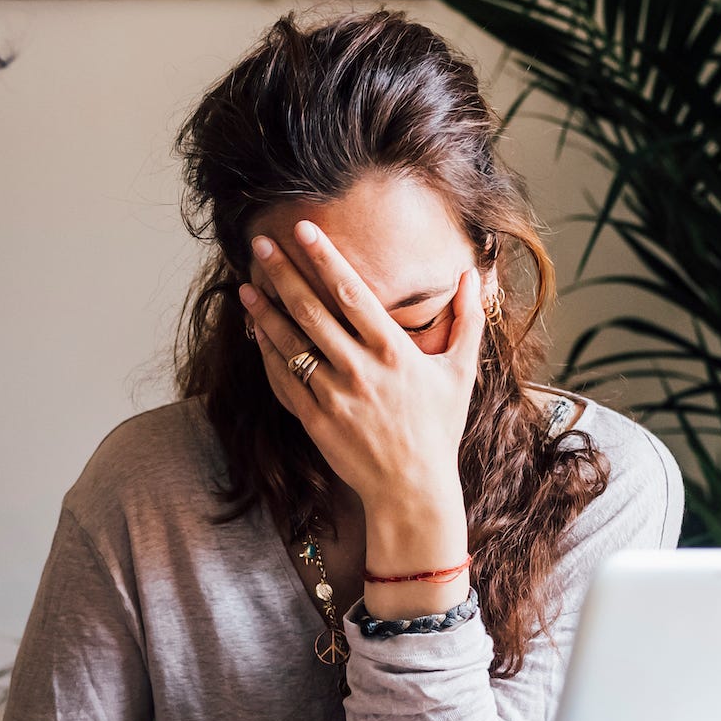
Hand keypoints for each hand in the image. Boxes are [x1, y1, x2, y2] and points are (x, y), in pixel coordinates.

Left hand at [243, 223, 480, 609]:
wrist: (412, 489)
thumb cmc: (438, 428)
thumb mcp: (460, 373)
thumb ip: (468, 320)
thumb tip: (473, 274)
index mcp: (394, 352)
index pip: (353, 294)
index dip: (326, 259)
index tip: (304, 231)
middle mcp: (360, 370)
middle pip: (313, 312)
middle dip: (284, 275)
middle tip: (262, 245)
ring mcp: (334, 396)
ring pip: (292, 345)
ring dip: (266, 313)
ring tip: (246, 286)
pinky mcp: (315, 420)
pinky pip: (285, 381)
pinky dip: (270, 355)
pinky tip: (259, 334)